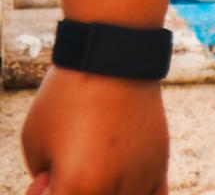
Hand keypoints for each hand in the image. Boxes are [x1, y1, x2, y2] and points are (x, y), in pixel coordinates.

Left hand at [22, 68, 167, 194]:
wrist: (111, 54)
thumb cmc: (67, 94)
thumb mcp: (34, 140)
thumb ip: (43, 177)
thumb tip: (57, 187)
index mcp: (76, 189)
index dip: (48, 190)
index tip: (47, 176)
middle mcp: (111, 190)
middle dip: (75, 188)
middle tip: (70, 162)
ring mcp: (139, 178)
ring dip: (106, 190)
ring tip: (97, 163)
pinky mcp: (160, 163)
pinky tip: (126, 184)